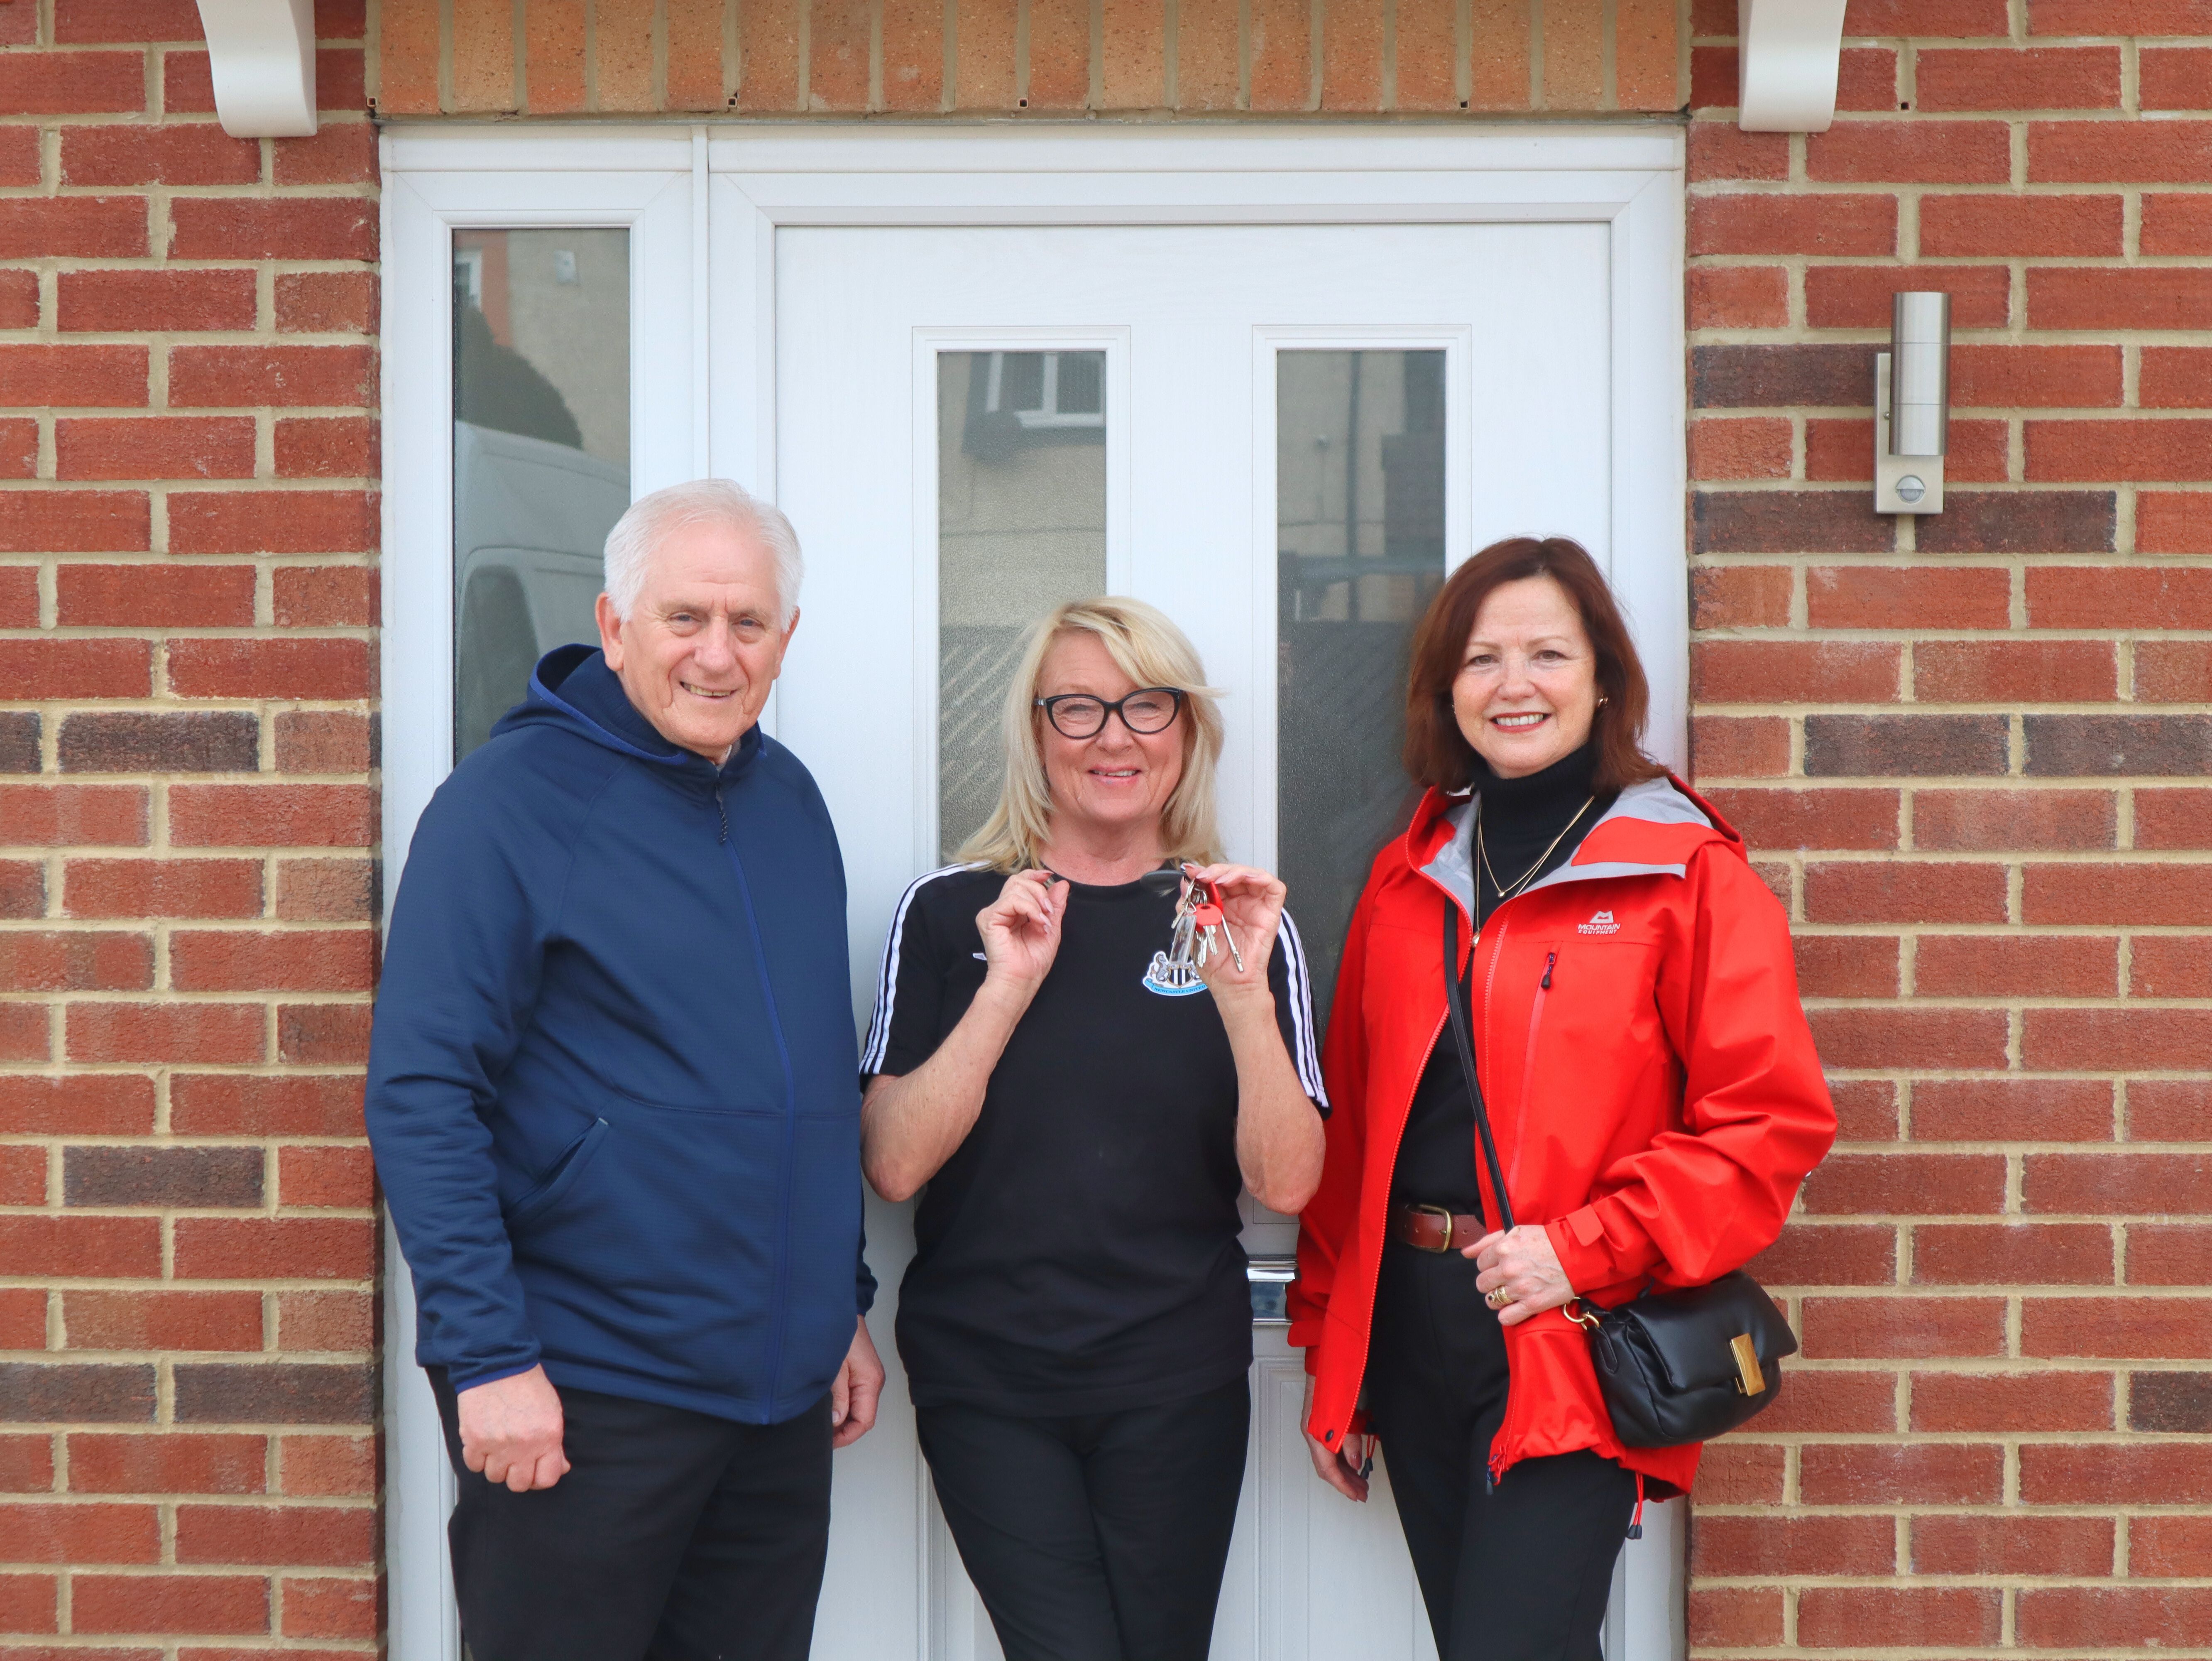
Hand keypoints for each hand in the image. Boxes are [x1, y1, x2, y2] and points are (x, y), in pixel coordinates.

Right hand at [458, 1364, 569, 1491]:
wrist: (499, 1364)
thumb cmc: (526, 1384)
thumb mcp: (552, 1411)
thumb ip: (555, 1443)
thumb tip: (559, 1467)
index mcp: (548, 1437)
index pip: (547, 1479)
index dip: (540, 1478)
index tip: (535, 1471)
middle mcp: (524, 1445)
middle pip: (519, 1484)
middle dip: (518, 1474)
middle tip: (516, 1460)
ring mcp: (497, 1445)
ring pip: (495, 1477)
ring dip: (497, 1465)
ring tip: (499, 1446)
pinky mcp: (474, 1441)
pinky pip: (474, 1466)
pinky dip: (478, 1458)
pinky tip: (484, 1442)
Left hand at [830, 1317, 885, 1448]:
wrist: (840, 1312)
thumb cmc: (840, 1334)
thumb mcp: (835, 1368)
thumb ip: (838, 1397)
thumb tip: (836, 1422)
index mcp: (870, 1382)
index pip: (864, 1421)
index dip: (846, 1436)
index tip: (828, 1441)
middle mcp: (873, 1382)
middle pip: (863, 1418)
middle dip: (844, 1431)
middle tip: (821, 1436)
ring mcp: (868, 1378)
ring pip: (858, 1410)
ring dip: (842, 1420)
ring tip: (822, 1424)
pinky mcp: (861, 1374)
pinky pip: (855, 1398)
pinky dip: (843, 1407)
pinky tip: (828, 1409)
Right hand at [976, 869, 1064, 992]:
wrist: (1022, 980)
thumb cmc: (1033, 961)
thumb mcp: (1051, 927)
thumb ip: (1055, 905)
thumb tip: (1062, 884)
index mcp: (1013, 911)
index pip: (1020, 882)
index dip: (1033, 875)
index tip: (1048, 876)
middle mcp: (1001, 909)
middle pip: (1018, 880)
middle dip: (1039, 891)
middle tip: (1049, 911)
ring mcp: (993, 913)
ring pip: (1015, 887)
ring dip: (1036, 902)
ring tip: (1044, 921)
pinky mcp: (989, 918)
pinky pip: (1010, 900)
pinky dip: (1029, 908)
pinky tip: (1037, 921)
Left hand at [1183, 864, 1283, 1003]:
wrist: (1229, 983)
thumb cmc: (1214, 962)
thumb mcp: (1194, 929)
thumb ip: (1190, 906)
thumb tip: (1185, 883)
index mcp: (1221, 904)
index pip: (1215, 879)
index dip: (1204, 872)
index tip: (1191, 872)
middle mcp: (1239, 901)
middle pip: (1233, 873)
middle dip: (1217, 870)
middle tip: (1204, 875)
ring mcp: (1256, 905)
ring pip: (1252, 874)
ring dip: (1236, 871)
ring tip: (1221, 878)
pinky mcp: (1271, 912)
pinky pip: (1274, 888)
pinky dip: (1262, 877)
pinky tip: (1247, 878)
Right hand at [1300, 1375, 1370, 1502]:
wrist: (1325, 1358)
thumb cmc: (1335, 1380)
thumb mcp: (1348, 1413)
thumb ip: (1350, 1440)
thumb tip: (1356, 1464)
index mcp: (1316, 1434)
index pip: (1328, 1469)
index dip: (1343, 1485)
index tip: (1357, 1496)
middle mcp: (1311, 1433)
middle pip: (1326, 1467)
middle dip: (1344, 1482)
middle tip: (1362, 1492)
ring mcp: (1313, 1427)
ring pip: (1327, 1459)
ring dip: (1343, 1472)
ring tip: (1360, 1481)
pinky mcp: (1319, 1421)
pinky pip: (1328, 1448)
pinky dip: (1340, 1459)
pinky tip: (1352, 1462)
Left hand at [1467, 1224, 1574, 1325]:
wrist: (1576, 1254)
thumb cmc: (1547, 1240)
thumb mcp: (1516, 1231)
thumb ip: (1488, 1241)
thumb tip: (1465, 1252)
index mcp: (1502, 1249)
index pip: (1480, 1263)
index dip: (1489, 1265)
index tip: (1499, 1266)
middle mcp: (1508, 1269)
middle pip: (1482, 1283)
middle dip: (1491, 1282)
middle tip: (1504, 1280)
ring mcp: (1519, 1288)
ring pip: (1491, 1301)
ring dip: (1498, 1298)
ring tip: (1511, 1293)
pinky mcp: (1532, 1304)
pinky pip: (1506, 1318)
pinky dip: (1507, 1315)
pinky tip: (1514, 1308)